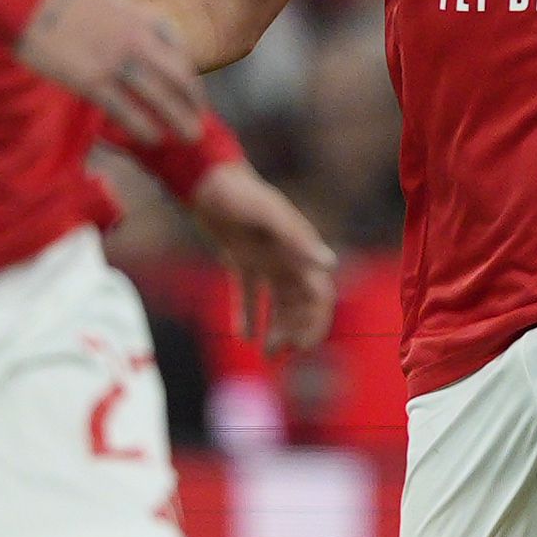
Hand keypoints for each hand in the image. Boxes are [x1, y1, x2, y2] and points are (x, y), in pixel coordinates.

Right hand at [18, 0, 208, 143]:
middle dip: (193, 100)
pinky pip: (125, 109)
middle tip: (200, 120)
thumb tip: (124, 11)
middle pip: (177, 74)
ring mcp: (115, 61)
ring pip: (159, 96)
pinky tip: (154, 138)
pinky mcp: (92, 81)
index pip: (178, 45)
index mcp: (137, 16)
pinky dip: (143, 126)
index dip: (189, 71)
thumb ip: (120, 9)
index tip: (193, 90)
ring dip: (178, 118)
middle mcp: (134, 39)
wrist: (27, 3)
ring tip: (190, 136)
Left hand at [186, 158, 337, 354]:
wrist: (207, 182)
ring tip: (265, 353)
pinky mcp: (242, 260)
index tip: (303, 345)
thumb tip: (328, 265)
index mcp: (300, 249)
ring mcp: (265, 260)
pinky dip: (248, 314)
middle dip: (295, 330)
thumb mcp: (270, 214)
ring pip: (278, 302)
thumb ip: (298, 239)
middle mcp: (287, 257)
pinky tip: (244, 335)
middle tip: (278, 354)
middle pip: (300, 303)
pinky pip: (248, 293)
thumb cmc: (242, 195)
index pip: (318, 293)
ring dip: (276, 327)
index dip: (315, 320)